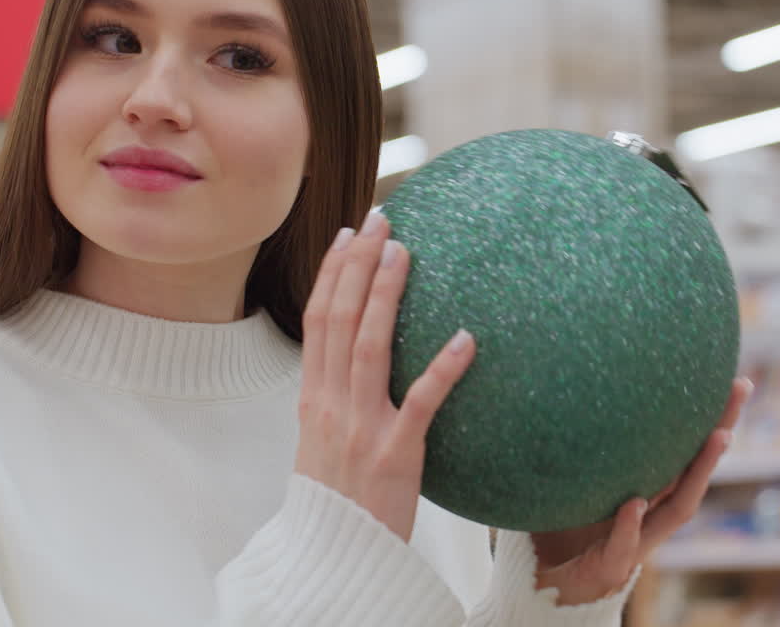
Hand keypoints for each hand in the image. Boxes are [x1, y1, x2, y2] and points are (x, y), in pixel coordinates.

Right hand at [294, 212, 476, 542]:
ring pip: (371, 346)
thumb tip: (356, 359)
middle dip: (358, 265)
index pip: (319, 320)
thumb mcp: (323, 442)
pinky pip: (422, 403)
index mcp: (314, 398)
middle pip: (340, 319)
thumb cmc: (337, 501)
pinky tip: (466, 337)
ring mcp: (361, 426)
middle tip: (382, 220)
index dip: (332, 273)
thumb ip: (337, 398)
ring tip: (405, 252)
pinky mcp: (396, 453)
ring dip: (386, 295)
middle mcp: (331, 403)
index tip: (348, 235)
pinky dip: (443, 368)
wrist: (335, 558)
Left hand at [530, 377, 752, 605]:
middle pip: (696, 469)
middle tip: (740, 388)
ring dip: (699, 472)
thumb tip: (578, 389)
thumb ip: (589, 449)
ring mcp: (641, 539)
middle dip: (720, 428)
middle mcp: (656, 513)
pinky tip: (635, 503)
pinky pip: (623, 542)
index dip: (711, 417)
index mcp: (652, 491)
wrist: (561, 584)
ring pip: (677, 506)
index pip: (686, 450)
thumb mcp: (585, 481)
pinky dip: (629, 523)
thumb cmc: (574, 529)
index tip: (733, 379)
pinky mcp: (613, 563)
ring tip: (718, 437)